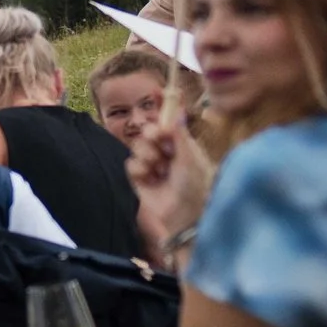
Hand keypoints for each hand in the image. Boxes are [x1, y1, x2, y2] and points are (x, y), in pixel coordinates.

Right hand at [127, 113, 212, 245]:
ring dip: (147, 154)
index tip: (161, 117)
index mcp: (181, 146)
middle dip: (151, 136)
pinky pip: (130, 164)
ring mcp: (152, 166)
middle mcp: (166, 154)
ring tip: (159, 168)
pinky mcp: (139, 180)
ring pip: (137, 147)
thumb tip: (176, 112)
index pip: (166, 125)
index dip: (161, 121)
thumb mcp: (190, 156)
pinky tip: (150, 179)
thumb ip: (179, 134)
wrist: (185, 214)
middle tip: (158, 140)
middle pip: (147, 133)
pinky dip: (139, 169)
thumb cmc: (195, 185)